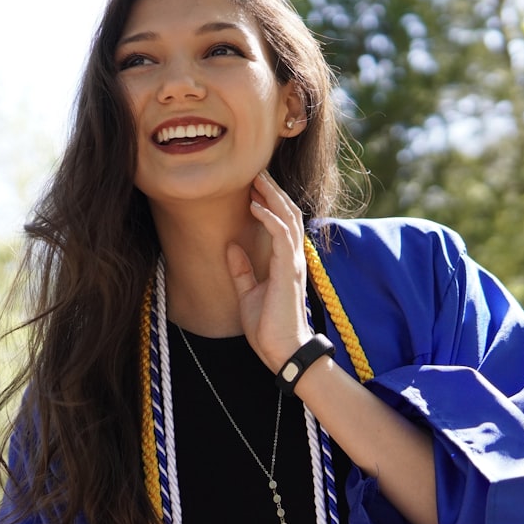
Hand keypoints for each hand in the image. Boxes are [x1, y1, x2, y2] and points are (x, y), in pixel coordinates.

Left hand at [227, 171, 313, 372]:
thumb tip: (230, 246)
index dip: (271, 202)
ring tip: (257, 180)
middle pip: (288, 214)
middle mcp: (292, 258)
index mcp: (284, 262)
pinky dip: (270, 219)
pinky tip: (256, 207)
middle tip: (256, 172)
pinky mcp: (288, 272)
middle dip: (273, 191)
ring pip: (288, 219)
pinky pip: (282, 238)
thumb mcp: (247, 293)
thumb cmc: (268, 327)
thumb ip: (241, 270)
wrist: (280, 351)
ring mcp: (293, 264)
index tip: (254, 186)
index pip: (282, 223)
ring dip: (272, 198)